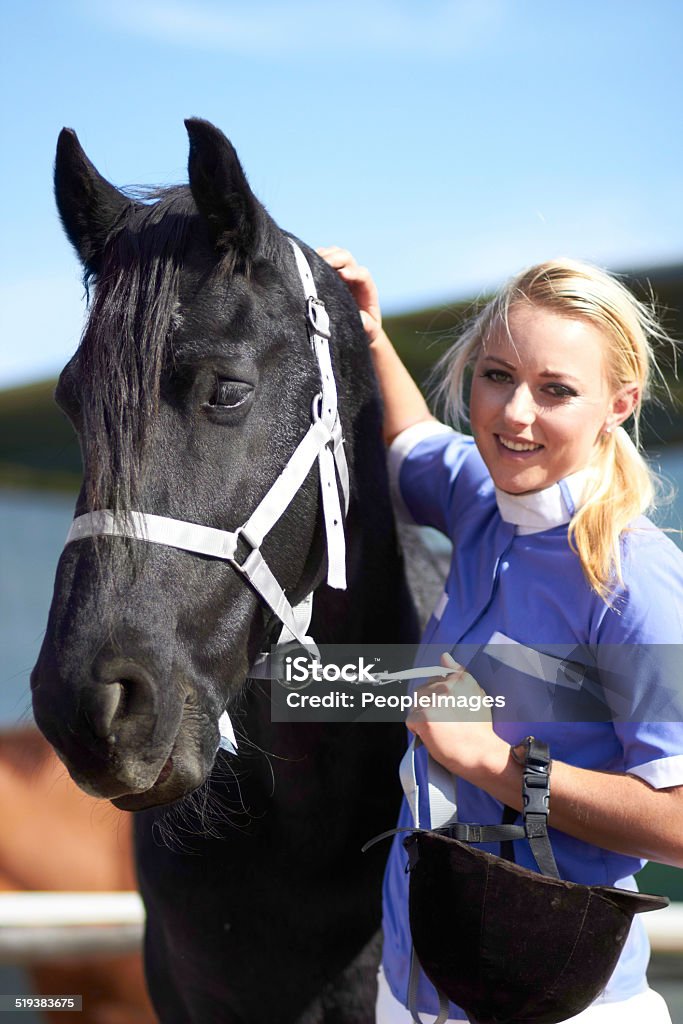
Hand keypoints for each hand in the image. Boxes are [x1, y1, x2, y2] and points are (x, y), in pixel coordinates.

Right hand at [316, 246, 382, 343]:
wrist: (358, 327)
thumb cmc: (365, 329)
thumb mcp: (370, 331)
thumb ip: (368, 326)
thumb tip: (360, 319)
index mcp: (366, 289)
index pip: (362, 274)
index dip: (353, 272)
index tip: (342, 274)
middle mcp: (354, 276)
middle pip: (347, 258)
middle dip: (335, 258)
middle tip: (322, 262)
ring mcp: (341, 273)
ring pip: (335, 254)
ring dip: (324, 255)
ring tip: (312, 262)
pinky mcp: (329, 273)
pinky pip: (323, 258)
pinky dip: (315, 258)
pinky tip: (305, 264)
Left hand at [406, 654, 507, 785]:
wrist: (483, 754)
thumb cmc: (480, 728)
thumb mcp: (477, 694)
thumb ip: (458, 673)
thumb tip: (444, 656)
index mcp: (460, 678)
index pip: (435, 677)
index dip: (438, 696)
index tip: (446, 709)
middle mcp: (446, 686)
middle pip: (421, 692)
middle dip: (428, 706)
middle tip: (443, 722)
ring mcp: (434, 701)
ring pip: (415, 705)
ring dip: (422, 717)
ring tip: (439, 729)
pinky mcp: (423, 717)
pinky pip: (410, 721)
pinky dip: (417, 731)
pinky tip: (432, 736)